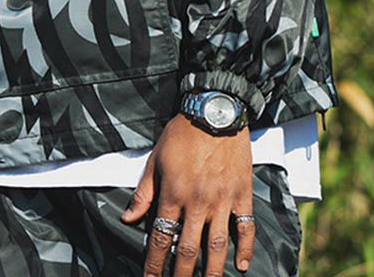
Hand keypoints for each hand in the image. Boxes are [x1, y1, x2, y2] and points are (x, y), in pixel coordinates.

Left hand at [120, 113, 254, 276]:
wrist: (214, 112)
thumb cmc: (181, 133)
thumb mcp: (155, 159)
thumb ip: (144, 193)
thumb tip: (128, 219)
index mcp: (173, 193)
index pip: (161, 237)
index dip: (154, 263)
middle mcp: (198, 202)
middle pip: (188, 249)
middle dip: (181, 274)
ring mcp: (222, 200)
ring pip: (217, 246)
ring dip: (211, 271)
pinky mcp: (242, 194)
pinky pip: (245, 227)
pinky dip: (245, 248)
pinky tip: (242, 266)